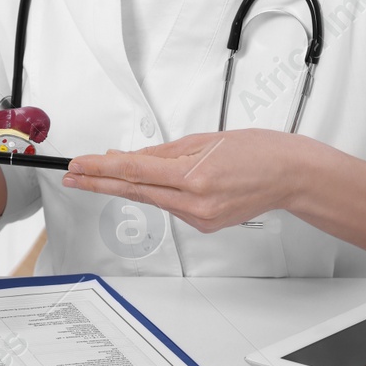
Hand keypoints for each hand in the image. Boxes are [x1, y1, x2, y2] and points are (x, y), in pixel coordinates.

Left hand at [61, 129, 319, 232]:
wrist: (292, 176)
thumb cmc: (259, 151)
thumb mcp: (205, 140)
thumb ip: (163, 153)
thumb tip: (129, 158)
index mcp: (195, 176)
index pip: (135, 173)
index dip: (101, 170)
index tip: (79, 166)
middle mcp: (196, 202)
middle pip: (135, 192)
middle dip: (100, 183)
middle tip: (73, 177)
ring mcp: (201, 218)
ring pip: (153, 200)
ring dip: (128, 186)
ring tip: (103, 173)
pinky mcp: (206, 225)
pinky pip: (172, 206)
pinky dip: (158, 193)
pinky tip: (154, 183)